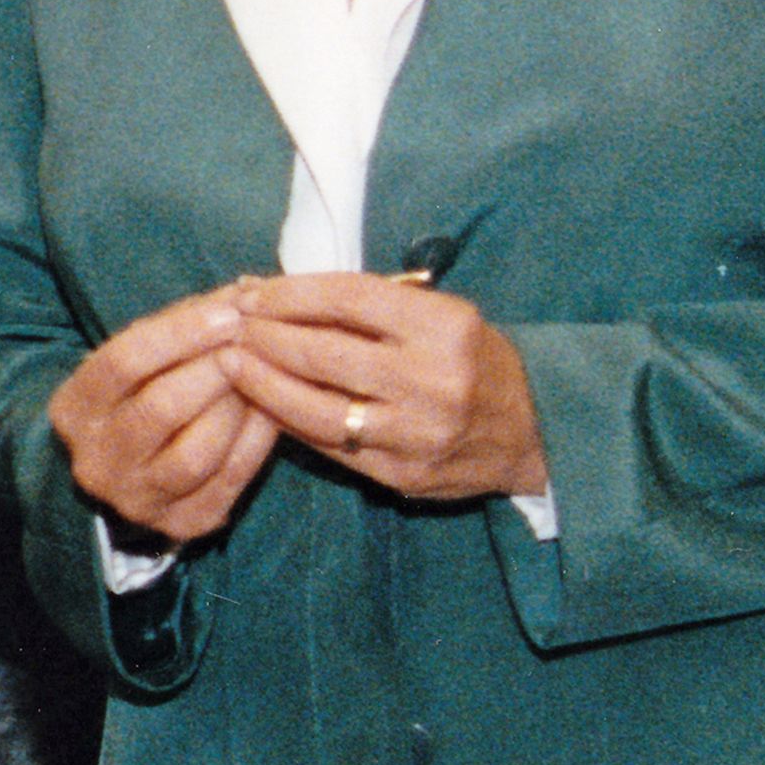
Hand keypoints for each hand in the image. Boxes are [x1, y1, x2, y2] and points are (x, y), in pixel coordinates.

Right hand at [43, 286, 283, 542]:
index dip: (180, 333)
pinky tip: (273, 410)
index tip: (229, 312)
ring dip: (236, 408)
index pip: (122, 362)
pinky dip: (256, 441)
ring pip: (194, 454)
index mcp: (74, 409)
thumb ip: (184, 326)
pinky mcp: (180, 524)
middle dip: (215, 370)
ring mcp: (136, 499)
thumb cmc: (139, 394)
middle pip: (160, 409)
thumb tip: (247, 290)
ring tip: (262, 377)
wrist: (123, 469)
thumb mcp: (143, 357)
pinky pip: (227, 481)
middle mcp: (96, 460)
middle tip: (253, 344)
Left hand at [224, 272, 547, 502]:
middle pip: (323, 354)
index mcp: (445, 327)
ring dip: (263, 383)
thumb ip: (370, 306)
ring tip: (232, 364)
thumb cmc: (474, 359)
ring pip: (316, 408)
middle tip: (230, 327)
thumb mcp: (443, 314)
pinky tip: (263, 403)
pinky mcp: (402, 474)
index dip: (290, 294)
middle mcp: (433, 380)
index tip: (252, 292)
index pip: (347, 300)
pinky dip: (290, 421)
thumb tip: (274, 291)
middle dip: (266, 337)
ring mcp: (417, 433)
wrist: (534, 432)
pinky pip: (329, 446)